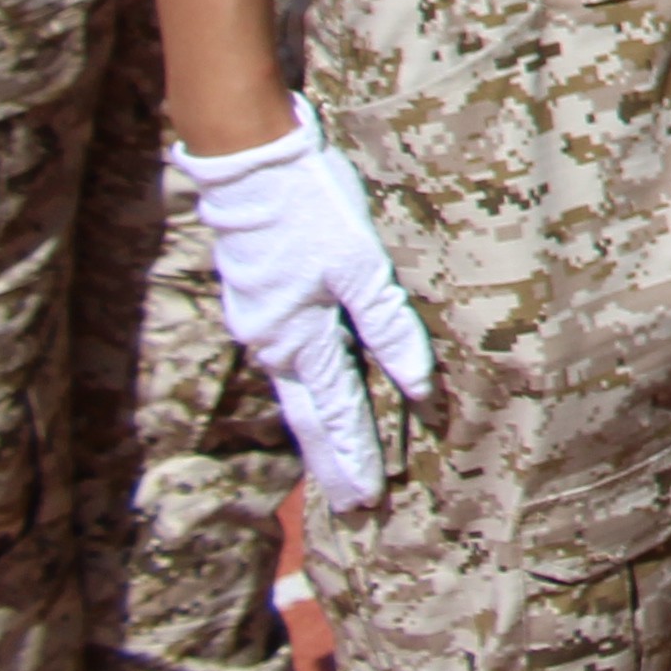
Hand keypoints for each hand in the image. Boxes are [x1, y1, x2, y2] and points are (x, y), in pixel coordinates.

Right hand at [174, 99, 433, 511]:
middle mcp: (274, 345)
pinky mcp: (261, 302)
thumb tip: (419, 387)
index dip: (356, 457)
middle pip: (309, 416)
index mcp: (299, 342)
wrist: (250, 164)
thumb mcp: (361, 267)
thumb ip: (390, 329)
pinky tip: (317, 397)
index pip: (337, 414)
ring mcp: (262, 325)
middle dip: (333, 461)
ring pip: (298, 390)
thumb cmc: (311, 210)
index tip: (369, 500)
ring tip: (338, 466)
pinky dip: (307, 391)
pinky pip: (290, 361)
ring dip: (320, 429)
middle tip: (351, 507)